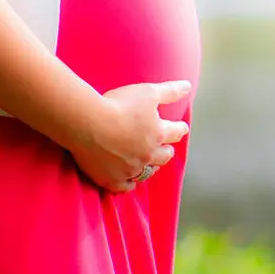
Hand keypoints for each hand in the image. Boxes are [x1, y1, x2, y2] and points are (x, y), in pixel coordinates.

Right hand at [68, 80, 191, 192]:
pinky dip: (129, 184)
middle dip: (166, 150)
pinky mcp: (111, 179)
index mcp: (158, 133)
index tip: (180, 127)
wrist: (87, 122)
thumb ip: (169, 91)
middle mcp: (148, 154)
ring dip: (150, 167)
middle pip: (164, 156)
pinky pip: (125, 187)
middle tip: (166, 147)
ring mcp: (130, 169)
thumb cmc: (118, 104)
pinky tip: (129, 183)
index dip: (179, 128)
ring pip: (147, 172)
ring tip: (149, 164)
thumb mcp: (148, 92)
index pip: (176, 132)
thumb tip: (187, 86)